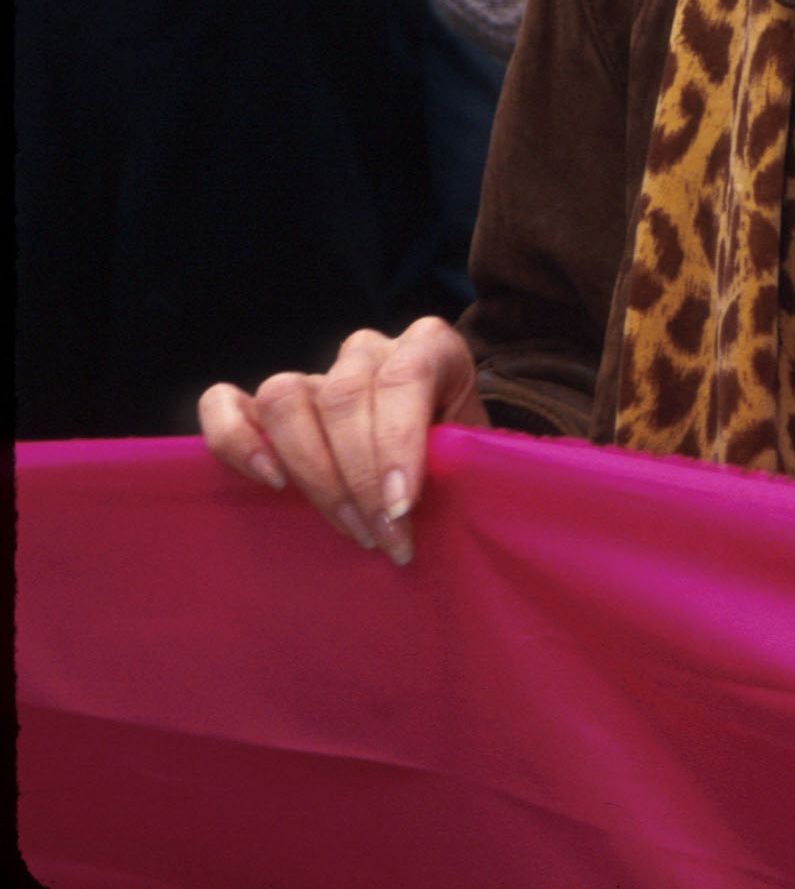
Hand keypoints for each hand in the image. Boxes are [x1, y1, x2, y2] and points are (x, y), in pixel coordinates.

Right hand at [197, 319, 487, 566]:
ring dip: (312, 472)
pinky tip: (268, 483)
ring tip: (347, 528)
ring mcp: (316, 375)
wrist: (445, 463)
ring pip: (287, 396)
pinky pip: (225, 401)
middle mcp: (369, 352)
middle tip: (385, 540)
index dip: (399, 441)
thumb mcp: (474, 458)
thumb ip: (457, 468)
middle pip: (344, 395)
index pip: (406, 373)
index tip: (403, 506)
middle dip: (361, 478)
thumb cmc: (462, 464)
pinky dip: (235, 440)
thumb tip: (419, 511)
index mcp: (430, 348)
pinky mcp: (269, 405)